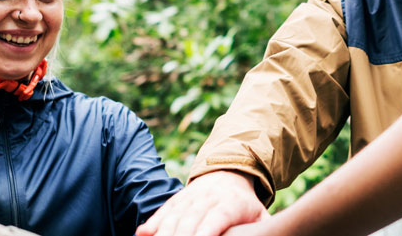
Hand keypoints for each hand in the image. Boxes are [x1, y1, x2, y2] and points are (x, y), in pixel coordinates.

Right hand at [137, 170, 269, 235]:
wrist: (230, 172)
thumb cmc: (247, 204)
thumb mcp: (260, 215)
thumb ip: (261, 230)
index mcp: (230, 203)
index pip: (215, 219)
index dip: (205, 232)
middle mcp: (207, 198)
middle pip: (190, 220)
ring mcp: (190, 197)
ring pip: (173, 215)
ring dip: (163, 233)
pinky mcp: (177, 199)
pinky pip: (162, 211)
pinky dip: (151, 224)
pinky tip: (141, 235)